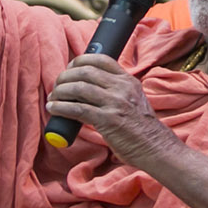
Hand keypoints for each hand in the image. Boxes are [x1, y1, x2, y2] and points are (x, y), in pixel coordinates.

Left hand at [46, 54, 173, 167]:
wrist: (155, 148)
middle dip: (65, 77)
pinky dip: (61, 108)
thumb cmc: (141, 128)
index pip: (101, 59)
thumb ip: (117, 91)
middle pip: (85, 72)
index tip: (69, 68)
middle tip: (57, 85)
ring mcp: (115, 103)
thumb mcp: (134, 100)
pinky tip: (53, 109)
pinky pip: (78, 109)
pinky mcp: (108, 120)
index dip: (80, 60)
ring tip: (53, 98)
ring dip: (60, 92)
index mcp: (128, 80)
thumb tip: (89, 88)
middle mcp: (122, 88)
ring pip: (79, 88)